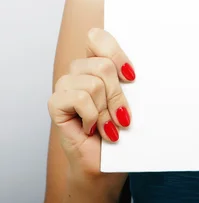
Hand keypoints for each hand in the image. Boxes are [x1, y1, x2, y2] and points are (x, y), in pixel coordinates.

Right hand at [47, 28, 134, 182]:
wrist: (104, 165)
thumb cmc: (120, 129)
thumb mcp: (131, 99)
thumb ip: (129, 79)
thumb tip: (138, 70)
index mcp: (97, 61)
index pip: (97, 37)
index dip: (115, 53)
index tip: (131, 76)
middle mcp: (79, 69)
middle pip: (103, 65)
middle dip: (118, 94)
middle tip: (122, 116)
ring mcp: (65, 85)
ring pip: (94, 83)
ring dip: (105, 110)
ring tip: (107, 125)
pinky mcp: (55, 103)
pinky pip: (80, 98)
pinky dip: (92, 116)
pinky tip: (91, 129)